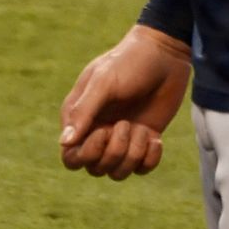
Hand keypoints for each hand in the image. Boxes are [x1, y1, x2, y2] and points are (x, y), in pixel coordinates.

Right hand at [58, 24, 192, 179]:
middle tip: (126, 124)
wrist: (165, 55)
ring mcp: (121, 138)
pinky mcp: (143, 141)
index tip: (104, 131)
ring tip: (142, 130)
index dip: (87, 154)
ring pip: (118, 173)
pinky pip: (141, 169)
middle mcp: (97, 131)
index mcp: (79, 117)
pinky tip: (156, 138)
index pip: (71, 156)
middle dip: (113, 153)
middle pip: (94, 168)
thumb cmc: (129, 63)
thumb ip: (83, 112)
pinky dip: (150, 159)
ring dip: (132, 155)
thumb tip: (63, 143)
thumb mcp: (104, 83)